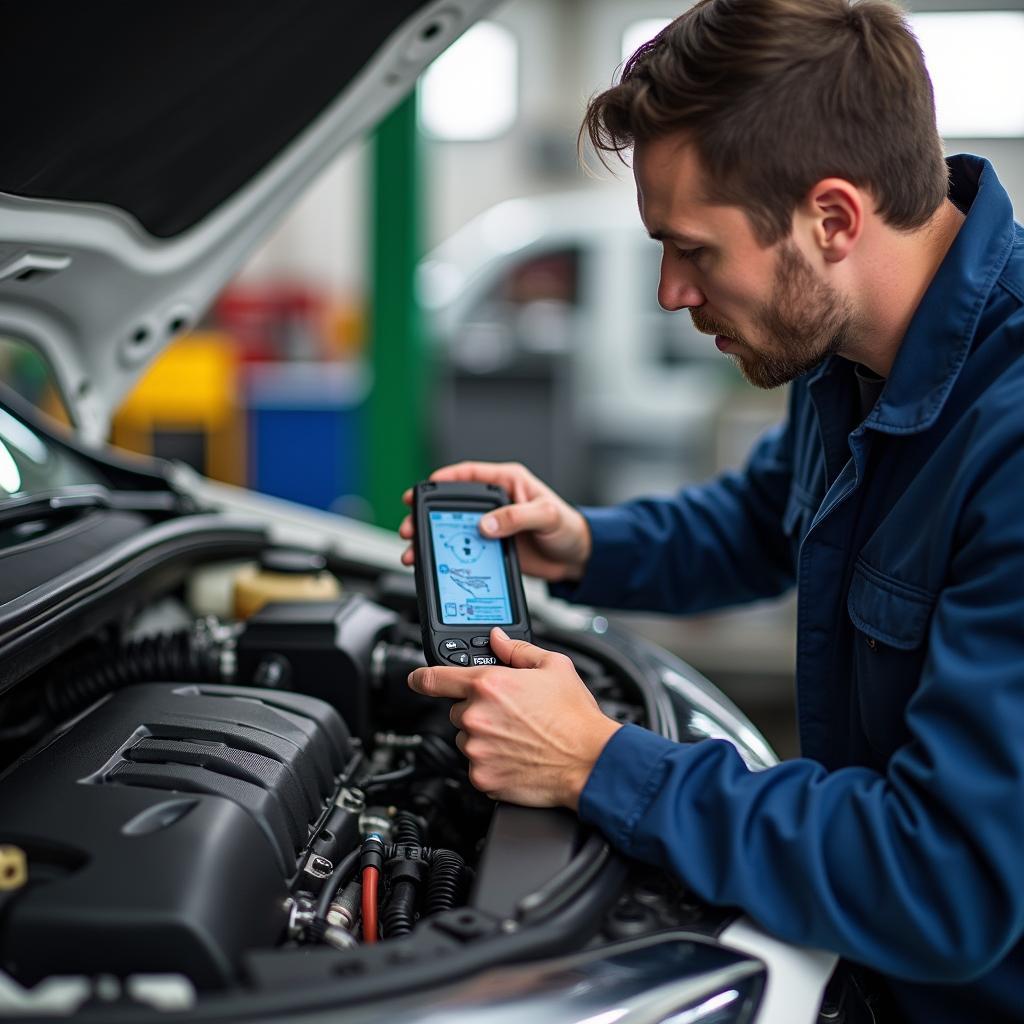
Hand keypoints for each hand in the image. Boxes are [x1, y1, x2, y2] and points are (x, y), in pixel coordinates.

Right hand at [398, 462, 591, 582]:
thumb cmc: (569, 528)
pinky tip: (434, 562)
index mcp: (508, 482)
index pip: (469, 475)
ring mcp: (492, 525)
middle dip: (426, 514)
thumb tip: (487, 524)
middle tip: (411, 526)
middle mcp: (496, 502)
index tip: (423, 488)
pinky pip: (464, 549)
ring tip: (414, 548)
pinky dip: (446, 555)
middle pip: (452, 504)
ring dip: (432, 538)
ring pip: (453, 528)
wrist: (579, 558)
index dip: (444, 479)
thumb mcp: (547, 516)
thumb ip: (517, 517)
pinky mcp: (492, 547)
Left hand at [407, 627, 620, 808]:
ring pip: (467, 739)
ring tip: (518, 738)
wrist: (590, 761)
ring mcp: (477, 749)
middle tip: (510, 716)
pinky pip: (477, 766)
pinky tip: (517, 757)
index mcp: (489, 685)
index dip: (421, 678)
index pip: (435, 678)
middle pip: (458, 711)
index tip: (416, 679)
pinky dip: (491, 763)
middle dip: (478, 711)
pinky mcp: (482, 777)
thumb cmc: (575, 717)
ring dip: (483, 738)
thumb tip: (497, 639)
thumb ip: (517, 650)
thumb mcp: (553, 666)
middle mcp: (477, 716)